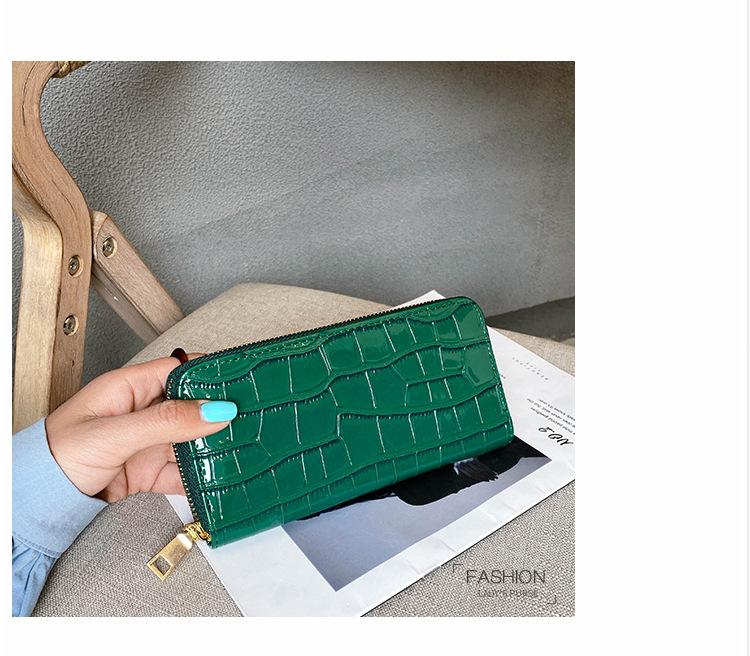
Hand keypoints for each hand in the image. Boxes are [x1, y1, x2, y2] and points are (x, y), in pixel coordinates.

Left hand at [45, 355, 237, 502]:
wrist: (38, 503)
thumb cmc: (57, 457)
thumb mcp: (115, 434)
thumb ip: (166, 421)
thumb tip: (214, 410)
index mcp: (131, 387)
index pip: (180, 370)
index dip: (210, 374)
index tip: (240, 382)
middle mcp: (143, 411)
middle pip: (192, 406)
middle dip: (219, 411)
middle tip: (251, 416)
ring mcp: (148, 442)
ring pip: (193, 439)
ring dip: (215, 445)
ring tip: (243, 447)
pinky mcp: (150, 471)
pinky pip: (184, 471)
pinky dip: (202, 477)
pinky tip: (219, 477)